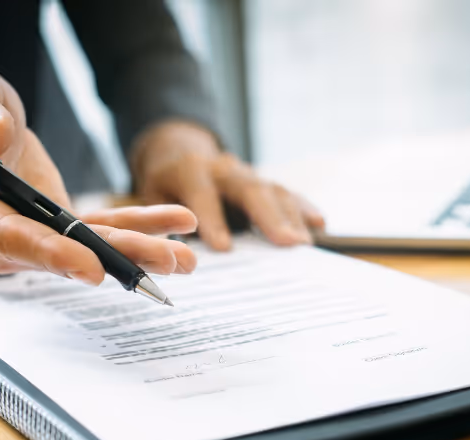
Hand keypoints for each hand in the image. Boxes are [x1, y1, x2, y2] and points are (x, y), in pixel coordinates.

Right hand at [0, 68, 196, 282]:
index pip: (5, 234)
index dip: (50, 252)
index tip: (92, 267)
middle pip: (57, 252)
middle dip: (115, 258)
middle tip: (167, 261)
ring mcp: (27, 235)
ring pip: (85, 248)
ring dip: (137, 250)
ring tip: (185, 257)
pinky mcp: (54, 229)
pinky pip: (97, 231)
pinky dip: (137, 227)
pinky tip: (176, 225)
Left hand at [131, 121, 324, 250]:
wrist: (179, 153)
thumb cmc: (165, 186)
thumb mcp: (151, 198)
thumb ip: (160, 223)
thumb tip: (171, 255)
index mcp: (190, 171)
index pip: (203, 194)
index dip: (212, 219)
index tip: (224, 248)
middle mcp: (224, 168)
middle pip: (249, 189)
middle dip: (269, 216)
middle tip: (287, 242)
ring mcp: (247, 173)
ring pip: (273, 190)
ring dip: (292, 216)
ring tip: (304, 243)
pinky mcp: (262, 182)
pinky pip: (286, 193)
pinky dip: (303, 208)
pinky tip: (318, 224)